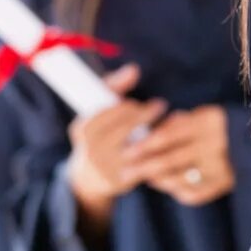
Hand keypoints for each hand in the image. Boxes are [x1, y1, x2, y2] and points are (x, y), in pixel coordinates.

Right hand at [68, 65, 166, 225]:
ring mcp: (107, 166)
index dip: (131, 105)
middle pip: (128, 124)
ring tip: (166, 121)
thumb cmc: (98, 134)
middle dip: (146, 113)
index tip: (143, 102)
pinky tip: (167, 143)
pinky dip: (159, 150)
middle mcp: (92, 148)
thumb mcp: (96, 111)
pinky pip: (146, 162)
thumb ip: (113, 86)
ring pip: (140, 143)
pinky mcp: (121, 180)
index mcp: (83, 128)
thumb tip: (134, 69)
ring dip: (157, 129)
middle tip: (159, 106)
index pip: (113, 110)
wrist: (89, 179)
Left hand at [126, 105, 235, 206]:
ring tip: (145, 177)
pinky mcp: (224, 183)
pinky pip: (193, 193)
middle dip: (143, 167)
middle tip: (124, 172)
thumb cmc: (223, 126)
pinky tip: (168, 185)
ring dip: (157, 179)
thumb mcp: (204, 115)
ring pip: (178, 178)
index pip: (168, 136)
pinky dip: (176, 190)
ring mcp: (221, 166)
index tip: (126, 152)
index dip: (144, 145)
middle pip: (169, 159)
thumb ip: (178, 122)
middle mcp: (216, 144)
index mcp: (210, 121)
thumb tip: (149, 131)